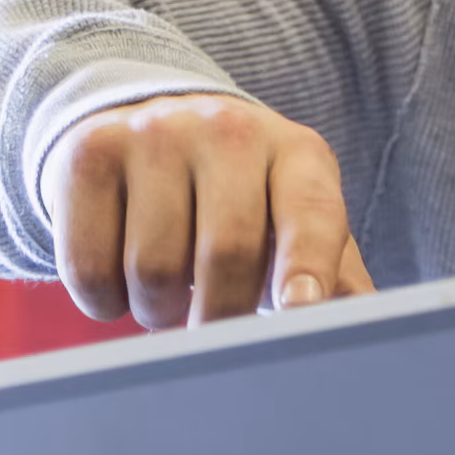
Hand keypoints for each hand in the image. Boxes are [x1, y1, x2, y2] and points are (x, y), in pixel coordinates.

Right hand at [37, 93, 374, 328]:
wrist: (149, 124)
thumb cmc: (242, 196)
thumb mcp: (294, 217)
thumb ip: (331, 272)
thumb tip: (365, 328)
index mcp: (298, 153)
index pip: (311, 213)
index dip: (306, 265)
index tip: (301, 310)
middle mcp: (230, 131)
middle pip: (228, 251)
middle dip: (220, 316)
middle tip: (212, 329)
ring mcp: (156, 134)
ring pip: (154, 268)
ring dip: (158, 311)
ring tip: (168, 296)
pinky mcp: (89, 153)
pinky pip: (88, 265)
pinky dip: (104, 301)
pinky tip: (120, 282)